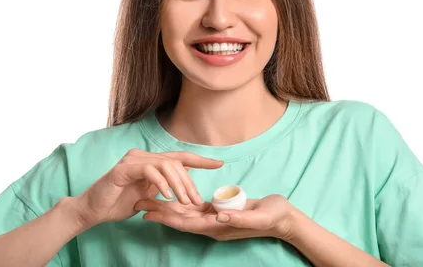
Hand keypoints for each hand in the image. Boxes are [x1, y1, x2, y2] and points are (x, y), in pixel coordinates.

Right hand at [73, 149, 222, 227]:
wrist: (93, 210)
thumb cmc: (118, 203)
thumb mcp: (147, 196)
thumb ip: (164, 187)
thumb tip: (185, 183)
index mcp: (149, 161)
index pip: (179, 157)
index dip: (200, 160)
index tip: (219, 163)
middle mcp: (142, 156)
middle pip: (175, 162)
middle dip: (189, 182)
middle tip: (195, 200)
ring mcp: (132, 160)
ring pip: (165, 164)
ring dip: (178, 184)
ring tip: (183, 201)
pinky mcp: (123, 169)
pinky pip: (149, 170)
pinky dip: (161, 183)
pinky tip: (166, 196)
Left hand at [134, 194, 294, 240]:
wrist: (284, 219)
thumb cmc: (273, 216)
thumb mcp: (258, 216)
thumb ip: (239, 217)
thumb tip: (218, 215)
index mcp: (219, 226)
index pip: (187, 223)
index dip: (166, 218)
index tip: (147, 211)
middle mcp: (213, 225)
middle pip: (181, 219)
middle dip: (160, 212)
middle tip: (138, 203)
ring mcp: (216, 219)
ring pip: (186, 214)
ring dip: (167, 207)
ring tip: (148, 199)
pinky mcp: (220, 212)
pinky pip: (195, 208)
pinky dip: (181, 203)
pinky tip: (171, 196)